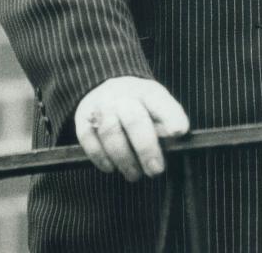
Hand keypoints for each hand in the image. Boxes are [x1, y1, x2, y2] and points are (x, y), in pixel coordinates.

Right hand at [74, 76, 189, 180]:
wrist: (104, 87)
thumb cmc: (138, 105)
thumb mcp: (156, 105)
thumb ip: (167, 120)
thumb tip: (176, 138)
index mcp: (146, 91)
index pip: (159, 101)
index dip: (170, 116)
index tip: (179, 132)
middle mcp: (122, 96)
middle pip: (134, 120)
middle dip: (146, 148)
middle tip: (156, 170)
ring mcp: (101, 106)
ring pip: (110, 132)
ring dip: (124, 158)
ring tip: (134, 174)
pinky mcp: (82, 119)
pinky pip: (89, 140)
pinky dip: (100, 157)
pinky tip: (111, 168)